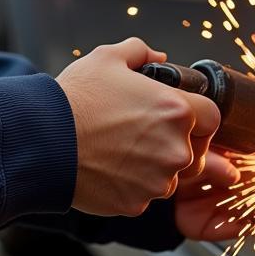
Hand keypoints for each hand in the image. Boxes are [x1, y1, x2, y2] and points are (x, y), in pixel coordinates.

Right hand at [57, 38, 220, 217]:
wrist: (43, 139)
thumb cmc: (76, 99)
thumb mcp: (108, 58)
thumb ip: (140, 52)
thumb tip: (159, 58)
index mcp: (176, 110)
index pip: (212, 117)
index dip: (197, 117)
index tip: (180, 118)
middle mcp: (175, 148)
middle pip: (194, 151)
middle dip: (175, 144)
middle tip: (143, 135)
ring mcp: (157, 180)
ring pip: (169, 177)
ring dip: (153, 168)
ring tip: (120, 151)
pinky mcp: (136, 204)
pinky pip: (144, 196)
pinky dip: (131, 186)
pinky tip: (108, 168)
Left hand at [173, 152, 254, 240]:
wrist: (140, 176)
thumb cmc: (168, 156)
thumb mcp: (193, 148)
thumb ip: (212, 158)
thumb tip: (233, 173)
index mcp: (222, 158)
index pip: (254, 162)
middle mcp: (221, 183)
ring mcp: (214, 204)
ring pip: (249, 209)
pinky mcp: (205, 224)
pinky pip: (231, 227)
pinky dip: (253, 225)